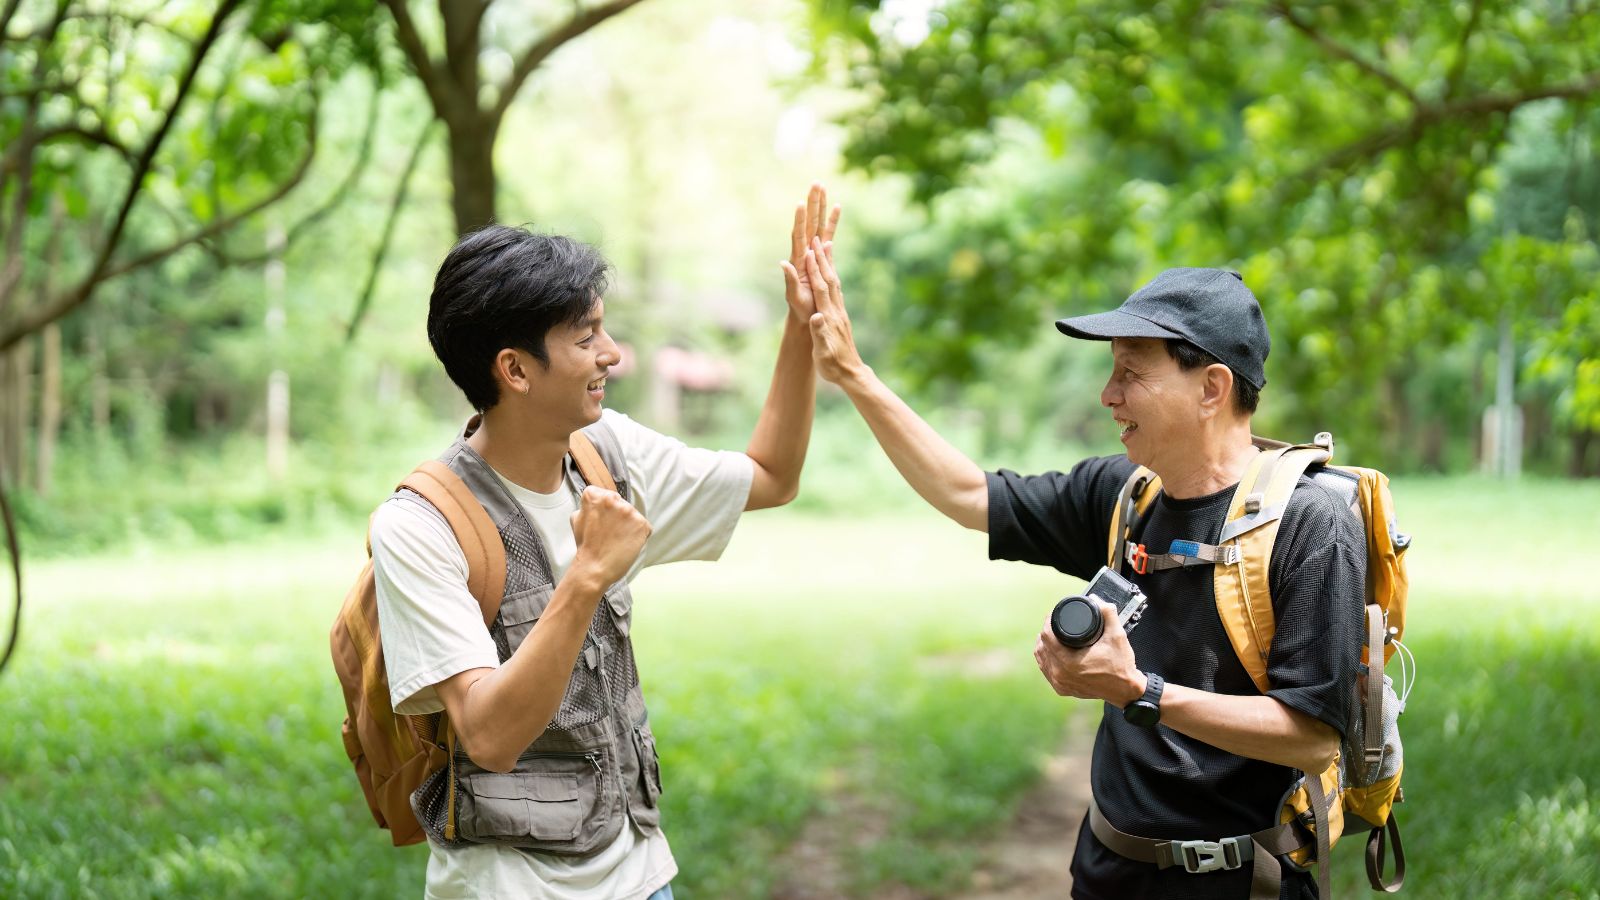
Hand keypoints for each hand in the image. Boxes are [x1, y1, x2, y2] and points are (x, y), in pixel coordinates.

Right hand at [569, 486, 651, 587]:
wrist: (594, 568)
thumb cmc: (586, 546)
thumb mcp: (576, 519)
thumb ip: (587, 507)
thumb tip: (596, 503)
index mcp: (594, 495)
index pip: (604, 495)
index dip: (603, 510)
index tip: (600, 522)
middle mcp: (612, 499)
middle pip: (620, 503)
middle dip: (617, 516)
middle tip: (609, 533)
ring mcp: (629, 511)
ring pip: (632, 515)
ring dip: (628, 526)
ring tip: (618, 539)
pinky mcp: (641, 524)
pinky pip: (643, 527)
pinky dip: (638, 535)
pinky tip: (627, 543)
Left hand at [779, 183, 840, 322]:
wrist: (808, 313)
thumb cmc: (801, 308)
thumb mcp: (794, 296)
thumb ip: (790, 280)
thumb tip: (783, 263)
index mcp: (799, 260)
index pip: (798, 235)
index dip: (800, 220)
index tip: (801, 203)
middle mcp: (805, 251)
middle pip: (809, 222)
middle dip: (812, 203)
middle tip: (815, 184)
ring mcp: (814, 251)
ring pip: (818, 223)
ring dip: (820, 206)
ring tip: (822, 187)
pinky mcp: (823, 254)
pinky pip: (829, 233)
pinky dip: (833, 220)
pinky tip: (837, 206)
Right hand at [803, 236, 865, 384]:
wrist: (851, 374)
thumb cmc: (833, 366)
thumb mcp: (822, 352)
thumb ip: (819, 333)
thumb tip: (815, 316)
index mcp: (829, 318)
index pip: (821, 289)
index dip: (815, 270)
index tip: (810, 251)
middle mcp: (836, 312)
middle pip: (829, 280)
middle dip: (823, 259)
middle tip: (818, 238)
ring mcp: (840, 313)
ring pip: (834, 283)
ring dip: (829, 264)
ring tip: (826, 246)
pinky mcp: (841, 317)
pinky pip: (836, 291)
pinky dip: (832, 277)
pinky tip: (831, 272)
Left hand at [1033, 601, 1145, 704]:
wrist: (1125, 691)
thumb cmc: (1121, 667)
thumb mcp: (1117, 636)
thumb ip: (1108, 614)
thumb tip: (1096, 600)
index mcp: (1070, 663)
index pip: (1047, 637)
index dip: (1048, 622)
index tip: (1053, 615)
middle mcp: (1061, 675)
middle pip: (1042, 647)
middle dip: (1046, 632)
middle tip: (1054, 623)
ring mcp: (1060, 684)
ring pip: (1041, 659)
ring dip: (1044, 646)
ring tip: (1052, 635)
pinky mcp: (1062, 689)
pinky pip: (1047, 671)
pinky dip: (1047, 660)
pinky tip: (1051, 652)